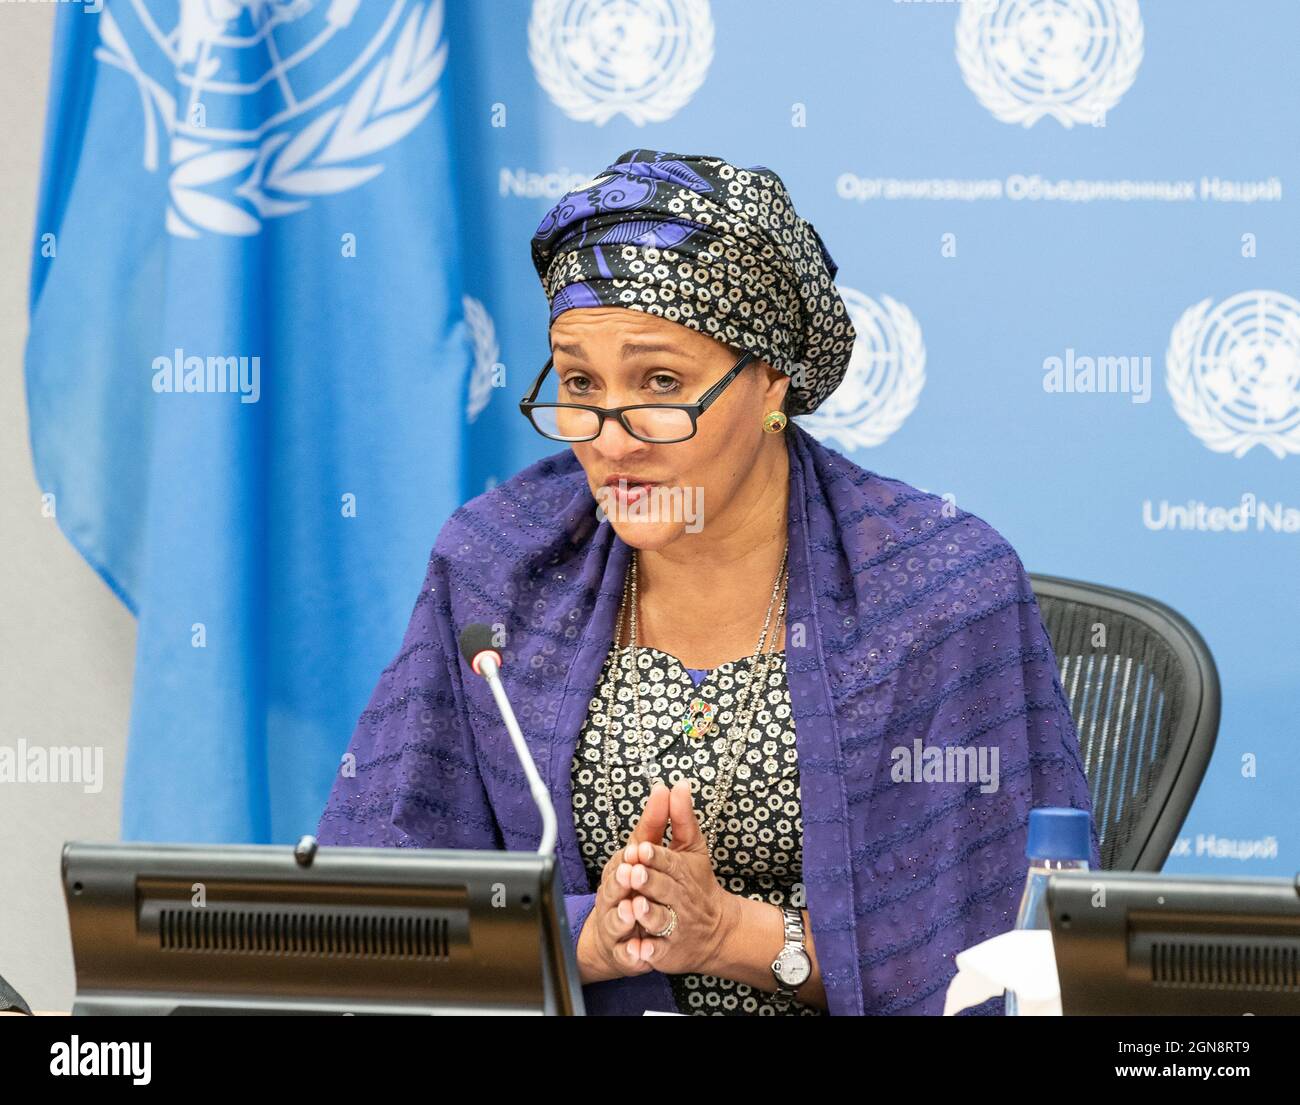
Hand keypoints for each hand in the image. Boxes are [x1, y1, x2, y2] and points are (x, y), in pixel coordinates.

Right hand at [577, 780, 671, 981]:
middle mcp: (614, 894)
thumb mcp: (654, 850)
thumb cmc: (641, 883)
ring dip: (622, 915)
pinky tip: (640, 951)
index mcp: (622, 867)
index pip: (625, 856)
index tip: (640, 848)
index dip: (633, 853)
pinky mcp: (623, 950)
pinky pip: (626, 953)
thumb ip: (662, 820)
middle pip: (614, 886)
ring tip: (631, 911)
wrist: (631, 931)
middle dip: (622, 881)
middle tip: (632, 875)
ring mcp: (616, 923)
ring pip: (615, 919)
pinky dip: (632, 952)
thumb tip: (675, 785)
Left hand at [617, 778, 738, 974]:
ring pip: (661, 921)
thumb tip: (677, 783)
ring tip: (635, 906)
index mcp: (683, 872)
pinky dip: (649, 953)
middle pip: (664, 889)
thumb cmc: (697, 883)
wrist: (718, 930)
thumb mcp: (690, 849)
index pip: (668, 861)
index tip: (639, 848)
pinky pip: (658, 953)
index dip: (654, 856)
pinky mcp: (669, 952)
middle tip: (632, 872)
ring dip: (648, 914)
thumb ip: (680, 818)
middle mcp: (681, 899)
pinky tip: (639, 950)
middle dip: (648, 881)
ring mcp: (676, 927)